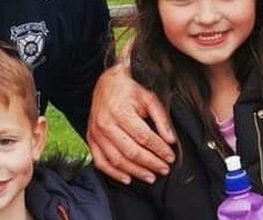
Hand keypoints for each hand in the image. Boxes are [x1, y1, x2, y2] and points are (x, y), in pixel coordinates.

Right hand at [87, 63, 176, 183]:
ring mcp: (96, 133)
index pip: (143, 137)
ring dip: (136, 171)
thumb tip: (171, 139)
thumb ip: (161, 118)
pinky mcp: (91, 139)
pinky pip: (101, 162)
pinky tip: (127, 178)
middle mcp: (105, 124)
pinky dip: (114, 173)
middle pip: (131, 151)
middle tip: (164, 168)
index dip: (159, 149)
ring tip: (151, 176)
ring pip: (117, 160)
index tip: (170, 156)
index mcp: (120, 112)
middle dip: (150, 163)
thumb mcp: (148, 98)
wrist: (106, 83)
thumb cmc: (129, 89)